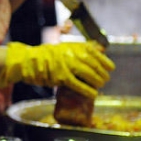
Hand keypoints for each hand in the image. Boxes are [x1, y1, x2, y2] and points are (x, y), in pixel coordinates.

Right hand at [0, 41, 114, 97]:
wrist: (29, 60)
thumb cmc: (47, 55)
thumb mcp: (65, 46)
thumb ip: (80, 49)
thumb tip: (99, 51)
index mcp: (75, 46)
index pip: (96, 54)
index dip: (106, 62)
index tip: (111, 68)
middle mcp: (74, 54)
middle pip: (95, 66)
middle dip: (103, 75)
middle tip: (105, 80)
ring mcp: (68, 66)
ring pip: (90, 76)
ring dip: (98, 83)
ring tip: (99, 86)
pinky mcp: (62, 78)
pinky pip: (79, 86)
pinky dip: (88, 91)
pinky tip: (93, 95)